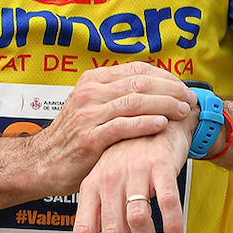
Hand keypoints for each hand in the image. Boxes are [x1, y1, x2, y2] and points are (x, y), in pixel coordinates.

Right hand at [31, 62, 193, 198]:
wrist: (43, 162)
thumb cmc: (75, 136)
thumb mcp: (92, 106)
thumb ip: (118, 96)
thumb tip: (156, 90)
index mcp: (94, 80)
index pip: (138, 70)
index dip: (166, 77)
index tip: (184, 88)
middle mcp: (91, 92)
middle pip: (140, 83)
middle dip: (171, 90)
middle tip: (189, 100)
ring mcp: (88, 114)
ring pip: (135, 102)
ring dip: (164, 105)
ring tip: (183, 111)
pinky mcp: (89, 137)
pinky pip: (123, 126)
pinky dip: (145, 124)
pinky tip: (162, 125)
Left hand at [72, 116, 193, 232]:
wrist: (159, 117)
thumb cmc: (133, 158)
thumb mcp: (114, 188)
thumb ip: (110, 224)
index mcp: (92, 185)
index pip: (83, 229)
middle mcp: (109, 177)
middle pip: (112, 231)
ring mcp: (134, 170)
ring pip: (137, 221)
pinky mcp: (160, 164)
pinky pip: (166, 202)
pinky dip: (172, 225)